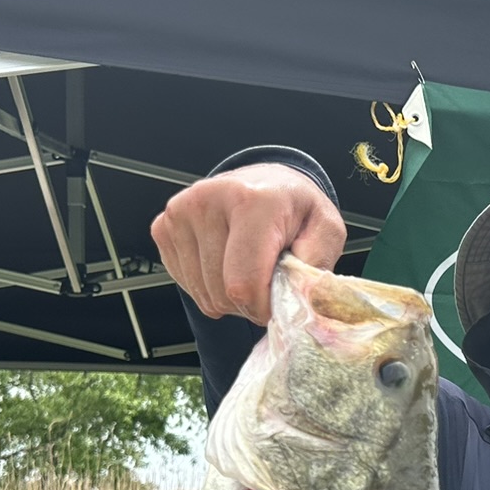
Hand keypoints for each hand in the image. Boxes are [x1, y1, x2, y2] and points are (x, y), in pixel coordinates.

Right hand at [150, 163, 345, 322]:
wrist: (265, 182)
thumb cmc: (294, 209)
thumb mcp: (326, 229)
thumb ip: (317, 264)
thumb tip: (301, 299)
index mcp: (253, 200)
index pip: (244, 283)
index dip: (263, 307)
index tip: (277, 299)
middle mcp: (209, 200)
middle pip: (222, 294)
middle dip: (249, 303)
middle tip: (266, 279)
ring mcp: (180, 213)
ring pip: (203, 295)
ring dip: (229, 297)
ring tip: (246, 267)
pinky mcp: (163, 226)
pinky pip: (186, 285)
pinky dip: (208, 287)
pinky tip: (224, 262)